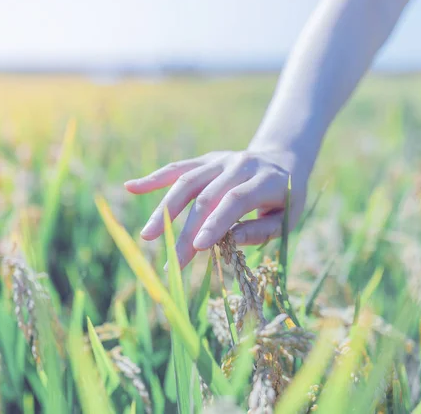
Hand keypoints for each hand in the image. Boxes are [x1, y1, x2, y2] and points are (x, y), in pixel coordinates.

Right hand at [124, 150, 307, 268]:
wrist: (282, 158)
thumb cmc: (285, 197)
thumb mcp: (288, 216)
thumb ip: (262, 230)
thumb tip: (231, 239)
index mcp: (265, 181)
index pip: (234, 201)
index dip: (214, 223)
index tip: (197, 248)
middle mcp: (239, 166)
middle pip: (205, 197)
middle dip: (186, 231)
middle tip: (172, 262)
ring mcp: (219, 160)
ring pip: (186, 182)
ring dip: (165, 209)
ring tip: (147, 236)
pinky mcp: (206, 159)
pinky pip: (178, 167)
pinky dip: (155, 178)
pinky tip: (132, 186)